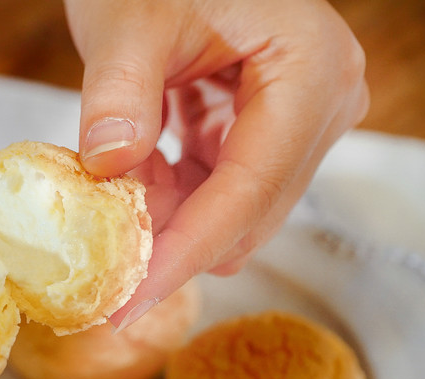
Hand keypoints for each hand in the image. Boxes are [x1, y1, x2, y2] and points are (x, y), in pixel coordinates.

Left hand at [64, 0, 369, 327]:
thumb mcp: (131, 18)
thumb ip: (119, 91)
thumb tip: (108, 168)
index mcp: (310, 70)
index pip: (248, 189)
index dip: (185, 252)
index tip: (131, 303)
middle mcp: (324, 100)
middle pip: (249, 210)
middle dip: (174, 243)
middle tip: (100, 272)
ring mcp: (303, 118)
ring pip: (233, 206)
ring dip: (168, 217)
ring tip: (108, 202)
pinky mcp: (272, 126)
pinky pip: (222, 185)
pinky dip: (171, 193)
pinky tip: (130, 179)